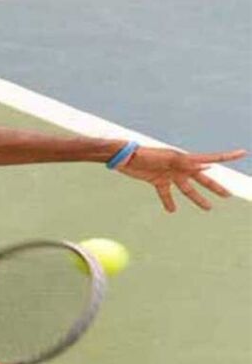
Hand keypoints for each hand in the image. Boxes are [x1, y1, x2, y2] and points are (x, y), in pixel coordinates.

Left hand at [116, 147, 246, 211]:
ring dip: (197, 198)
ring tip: (208, 208)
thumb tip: (206, 165)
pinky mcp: (157, 180)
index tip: (243, 153)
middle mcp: (180, 166)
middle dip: (214, 188)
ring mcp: (169, 174)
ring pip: (187, 189)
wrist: (124, 157)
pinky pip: (166, 193)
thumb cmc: (144, 154)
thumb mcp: (166, 158)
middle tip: (228, 196)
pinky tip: (172, 210)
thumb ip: (184, 162)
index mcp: (184, 158)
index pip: (211, 158)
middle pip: (201, 179)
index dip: (227, 156)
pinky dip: (169, 202)